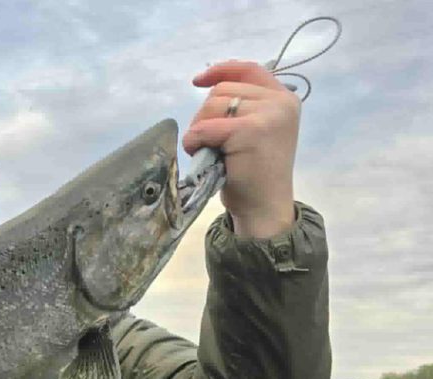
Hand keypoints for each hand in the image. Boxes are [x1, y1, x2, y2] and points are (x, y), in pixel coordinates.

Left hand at [182, 60, 299, 238]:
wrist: (264, 208)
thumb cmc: (253, 174)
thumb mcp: (254, 132)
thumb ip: (244, 107)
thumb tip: (210, 84)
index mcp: (284, 98)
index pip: (248, 69)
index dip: (221, 71)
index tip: (198, 80)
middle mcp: (281, 101)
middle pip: (222, 90)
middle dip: (205, 115)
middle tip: (209, 143)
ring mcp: (268, 114)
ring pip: (212, 105)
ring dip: (199, 129)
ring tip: (211, 151)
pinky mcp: (250, 130)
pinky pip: (205, 127)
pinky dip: (195, 142)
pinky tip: (203, 156)